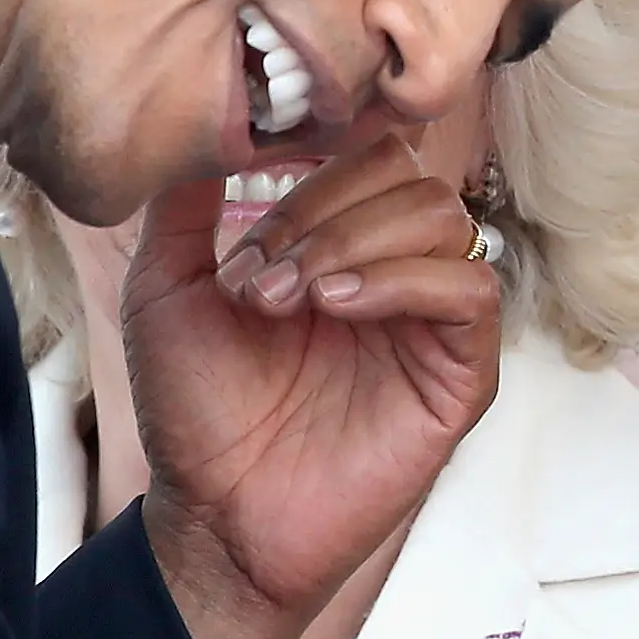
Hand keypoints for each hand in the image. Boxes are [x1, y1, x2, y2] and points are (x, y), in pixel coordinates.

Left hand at [120, 137, 500, 638]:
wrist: (215, 516)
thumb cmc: (197, 412)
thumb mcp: (168, 288)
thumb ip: (185, 204)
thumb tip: (204, 121)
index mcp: (338, 243)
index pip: (366, 150)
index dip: (316, 158)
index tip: (254, 194)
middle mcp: (392, 273)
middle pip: (408, 173)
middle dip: (326, 208)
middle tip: (263, 276)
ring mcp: (431, 322)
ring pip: (444, 217)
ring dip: (356, 241)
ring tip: (292, 298)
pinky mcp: (461, 374)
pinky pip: (470, 290)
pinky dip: (403, 280)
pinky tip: (337, 306)